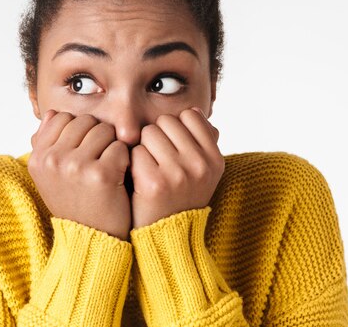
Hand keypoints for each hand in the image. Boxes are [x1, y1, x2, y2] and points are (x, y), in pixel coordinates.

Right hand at [28, 110, 131, 239]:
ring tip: (108, 169)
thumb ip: (48, 143)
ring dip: (112, 146)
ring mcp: (75, 166)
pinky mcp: (100, 174)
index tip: (84, 152)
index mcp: (38, 158)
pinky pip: (120, 146)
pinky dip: (125, 160)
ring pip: (104, 130)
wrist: (92, 240)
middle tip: (99, 161)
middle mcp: (53, 160)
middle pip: (85, 121)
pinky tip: (118, 177)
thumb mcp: (51, 176)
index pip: (62, 117)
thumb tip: (54, 113)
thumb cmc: (75, 203)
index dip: (79, 131)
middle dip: (97, 136)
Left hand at [130, 107, 223, 228]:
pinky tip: (138, 179)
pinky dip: (132, 163)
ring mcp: (179, 174)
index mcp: (215, 159)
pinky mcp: (155, 183)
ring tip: (149, 169)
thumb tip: (193, 110)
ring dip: (143, 147)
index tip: (173, 149)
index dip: (175, 129)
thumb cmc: (179, 197)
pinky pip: (136, 151)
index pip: (190, 115)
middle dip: (157, 136)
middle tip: (158, 161)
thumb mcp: (202, 172)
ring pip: (149, 133)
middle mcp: (201, 165)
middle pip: (166, 121)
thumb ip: (202, 141)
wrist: (165, 237)